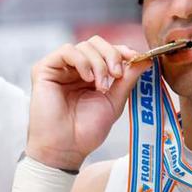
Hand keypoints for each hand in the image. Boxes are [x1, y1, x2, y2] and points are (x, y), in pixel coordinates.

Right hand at [26, 36, 150, 170]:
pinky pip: (66, 51)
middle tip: (117, 74)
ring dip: (98, 63)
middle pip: (96, 43)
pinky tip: (87, 78)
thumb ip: (127, 79)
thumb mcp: (114, 102)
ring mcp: (59, 68)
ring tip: (100, 86)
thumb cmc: (86, 131)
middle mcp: (74, 69)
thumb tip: (147, 59)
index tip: (137, 58)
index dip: (122, 51)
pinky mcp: (44, 69)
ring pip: (84, 46)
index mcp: (91, 75)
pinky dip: (82, 61)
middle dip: (112, 54)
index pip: (107, 51)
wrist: (66, 148)